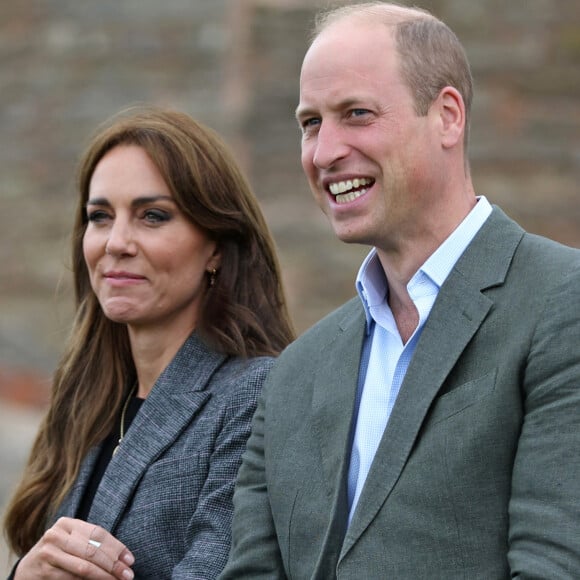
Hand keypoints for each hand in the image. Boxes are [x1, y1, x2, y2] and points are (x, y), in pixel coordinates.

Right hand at [14, 517, 134, 578]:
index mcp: (67, 523)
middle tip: (127, 574)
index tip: (130, 560)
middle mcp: (56, 535)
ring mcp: (48, 553)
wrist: (27, 570)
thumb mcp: (73, 542)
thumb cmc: (58, 554)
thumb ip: (92, 544)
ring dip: (104, 576)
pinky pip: (73, 578)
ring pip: (84, 567)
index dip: (116, 547)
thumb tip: (124, 558)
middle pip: (92, 550)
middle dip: (113, 564)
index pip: (98, 534)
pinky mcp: (44, 571)